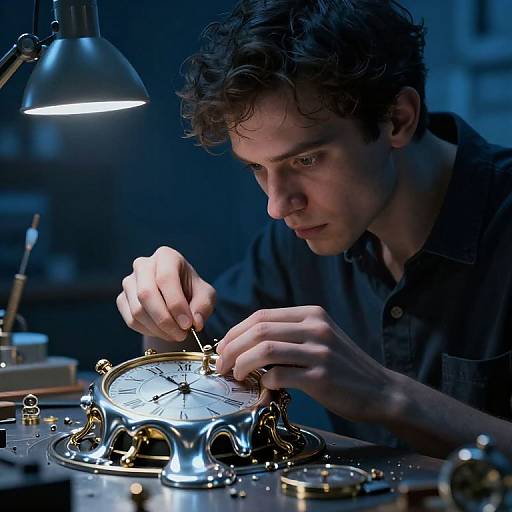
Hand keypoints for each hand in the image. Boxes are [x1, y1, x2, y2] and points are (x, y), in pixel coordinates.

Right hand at [116, 246, 215, 340]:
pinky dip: (148, 331)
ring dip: (158, 329)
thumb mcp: (206, 295)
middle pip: (146, 293)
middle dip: (165, 319)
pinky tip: (163, 331)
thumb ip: (203, 306)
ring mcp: (129, 281)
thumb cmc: (192, 292)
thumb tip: (195, 322)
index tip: (187, 324)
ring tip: (175, 334)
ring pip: (138, 310)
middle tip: (181, 334)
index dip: (176, 304)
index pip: (165, 278)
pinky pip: (131, 320)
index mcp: (166, 256)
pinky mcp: (122, 299)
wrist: (177, 298)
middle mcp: (143, 264)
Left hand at [215, 306, 395, 422]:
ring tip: (235, 375)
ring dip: (241, 364)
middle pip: (258, 330)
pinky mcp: (321, 377)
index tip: (223, 347)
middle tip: (221, 364)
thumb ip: (288, 334)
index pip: (261, 316)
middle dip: (232, 348)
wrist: (380, 390)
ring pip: (264, 350)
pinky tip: (263, 386)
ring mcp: (320, 351)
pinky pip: (279, 375)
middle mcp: (315, 327)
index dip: (236, 331)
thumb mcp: (319, 338)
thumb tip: (245, 342)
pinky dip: (264, 381)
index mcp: (311, 314)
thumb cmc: (342, 366)